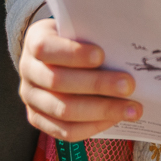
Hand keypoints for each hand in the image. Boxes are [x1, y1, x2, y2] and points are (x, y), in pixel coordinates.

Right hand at [18, 19, 140, 140]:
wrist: (57, 58)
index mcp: (35, 40)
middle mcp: (28, 70)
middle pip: (58, 82)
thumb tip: (127, 51)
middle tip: (129, 85)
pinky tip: (115, 119)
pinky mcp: (38, 119)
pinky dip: (93, 126)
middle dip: (97, 85)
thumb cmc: (77, 41)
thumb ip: (95, 37)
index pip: (45, 48)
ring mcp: (31, 98)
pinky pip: (65, 131)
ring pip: (63, 110)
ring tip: (132, 109)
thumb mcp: (80, 30)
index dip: (72, 54)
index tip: (101, 55)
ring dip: (102, 110)